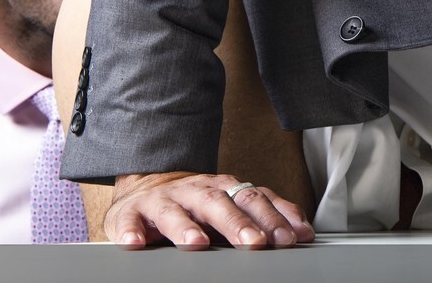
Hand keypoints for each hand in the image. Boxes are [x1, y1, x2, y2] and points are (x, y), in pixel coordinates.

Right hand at [104, 171, 315, 249]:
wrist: (148, 187)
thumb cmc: (197, 203)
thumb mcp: (231, 204)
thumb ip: (265, 215)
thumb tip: (303, 230)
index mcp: (223, 188)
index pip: (252, 199)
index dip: (272, 217)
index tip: (290, 237)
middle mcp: (195, 190)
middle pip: (218, 203)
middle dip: (239, 223)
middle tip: (256, 243)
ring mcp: (163, 200)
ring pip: (175, 210)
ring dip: (186, 227)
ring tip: (197, 244)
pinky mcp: (131, 213)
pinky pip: (128, 222)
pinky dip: (131, 232)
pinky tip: (135, 243)